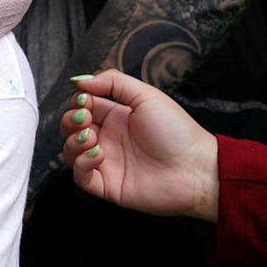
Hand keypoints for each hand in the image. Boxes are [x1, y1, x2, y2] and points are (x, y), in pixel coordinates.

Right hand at [61, 71, 219, 221]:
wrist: (196, 169)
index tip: (84, 100)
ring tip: (91, 138)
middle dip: (70, 121)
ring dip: (73, 142)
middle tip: (85, 120)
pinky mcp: (108, 186)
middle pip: (71, 128)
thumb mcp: (146, 96)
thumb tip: (80, 80)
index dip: (77, 103)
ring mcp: (107, 163)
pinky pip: (81, 177)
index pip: (83, 107)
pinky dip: (82, 164)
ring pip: (70, 152)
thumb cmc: (177, 131)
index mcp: (116, 117)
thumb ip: (113, 82)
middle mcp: (108, 139)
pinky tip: (98, 155)